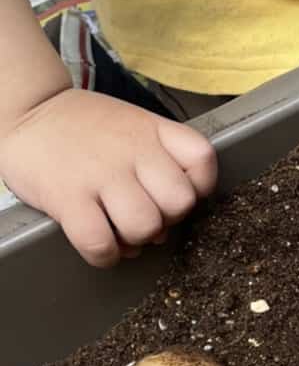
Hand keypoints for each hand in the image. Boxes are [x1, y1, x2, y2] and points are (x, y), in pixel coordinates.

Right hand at [0, 89, 216, 267]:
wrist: (28, 111)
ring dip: (135, 240)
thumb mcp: (134, 126)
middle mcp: (132, 150)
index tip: (176, 192)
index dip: (198, 187)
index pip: (202, 160)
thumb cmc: (86, 129)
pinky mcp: (67, 196)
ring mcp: (100, 173)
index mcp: (152, 131)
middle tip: (143, 214)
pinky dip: (105, 255)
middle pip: (180, 203)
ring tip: (119, 230)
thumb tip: (166, 227)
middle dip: (166, 219)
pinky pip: (101, 243)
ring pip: (145, 226)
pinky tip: (101, 246)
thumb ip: (161, 163)